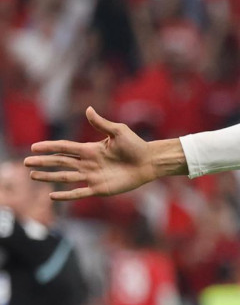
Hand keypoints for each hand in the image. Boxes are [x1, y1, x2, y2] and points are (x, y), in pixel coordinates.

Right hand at [23, 107, 185, 200]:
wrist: (149, 161)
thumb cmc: (136, 145)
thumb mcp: (118, 131)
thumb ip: (101, 123)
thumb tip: (88, 109)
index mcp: (90, 149)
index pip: (65, 148)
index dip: (50, 147)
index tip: (34, 147)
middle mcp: (88, 163)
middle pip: (60, 163)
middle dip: (43, 162)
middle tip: (25, 163)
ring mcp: (92, 176)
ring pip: (65, 177)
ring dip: (49, 177)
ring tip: (33, 176)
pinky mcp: (100, 188)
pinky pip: (79, 192)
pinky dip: (66, 195)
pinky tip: (52, 196)